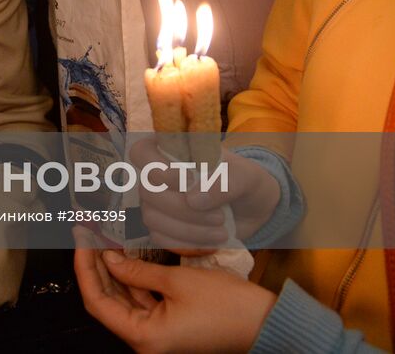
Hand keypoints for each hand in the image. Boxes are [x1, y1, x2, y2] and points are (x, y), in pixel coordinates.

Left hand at [75, 248, 275, 353]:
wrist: (265, 322)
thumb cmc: (229, 308)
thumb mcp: (177, 281)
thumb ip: (137, 270)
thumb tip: (109, 258)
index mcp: (145, 338)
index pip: (97, 302)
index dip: (85, 268)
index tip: (81, 240)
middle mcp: (147, 341)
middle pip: (107, 301)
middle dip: (95, 266)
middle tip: (86, 235)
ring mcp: (157, 334)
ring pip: (122, 300)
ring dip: (111, 271)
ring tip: (101, 240)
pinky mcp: (168, 325)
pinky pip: (140, 301)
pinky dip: (131, 279)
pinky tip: (123, 256)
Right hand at [130, 137, 281, 253]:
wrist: (253, 208)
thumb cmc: (243, 181)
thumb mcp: (244, 176)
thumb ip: (223, 183)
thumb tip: (194, 200)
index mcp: (171, 150)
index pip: (141, 152)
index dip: (158, 168)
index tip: (187, 180)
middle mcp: (157, 176)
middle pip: (147, 191)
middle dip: (183, 208)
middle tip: (218, 216)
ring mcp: (156, 203)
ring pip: (152, 218)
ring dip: (188, 229)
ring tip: (221, 230)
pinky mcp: (162, 228)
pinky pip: (160, 238)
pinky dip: (187, 243)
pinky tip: (212, 240)